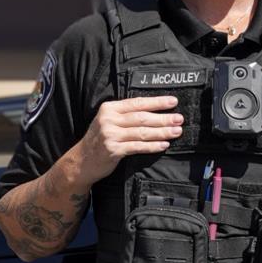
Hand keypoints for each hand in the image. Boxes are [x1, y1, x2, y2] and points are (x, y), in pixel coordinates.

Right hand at [68, 96, 183, 183]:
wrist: (81, 160)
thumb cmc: (100, 139)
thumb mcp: (108, 121)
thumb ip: (126, 114)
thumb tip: (155, 110)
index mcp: (109, 108)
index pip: (137, 103)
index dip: (157, 102)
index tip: (173, 101)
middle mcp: (108, 120)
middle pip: (142, 117)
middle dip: (163, 118)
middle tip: (179, 119)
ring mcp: (110, 135)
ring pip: (142, 132)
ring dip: (161, 132)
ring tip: (176, 131)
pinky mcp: (112, 150)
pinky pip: (137, 147)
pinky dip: (152, 146)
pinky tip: (163, 145)